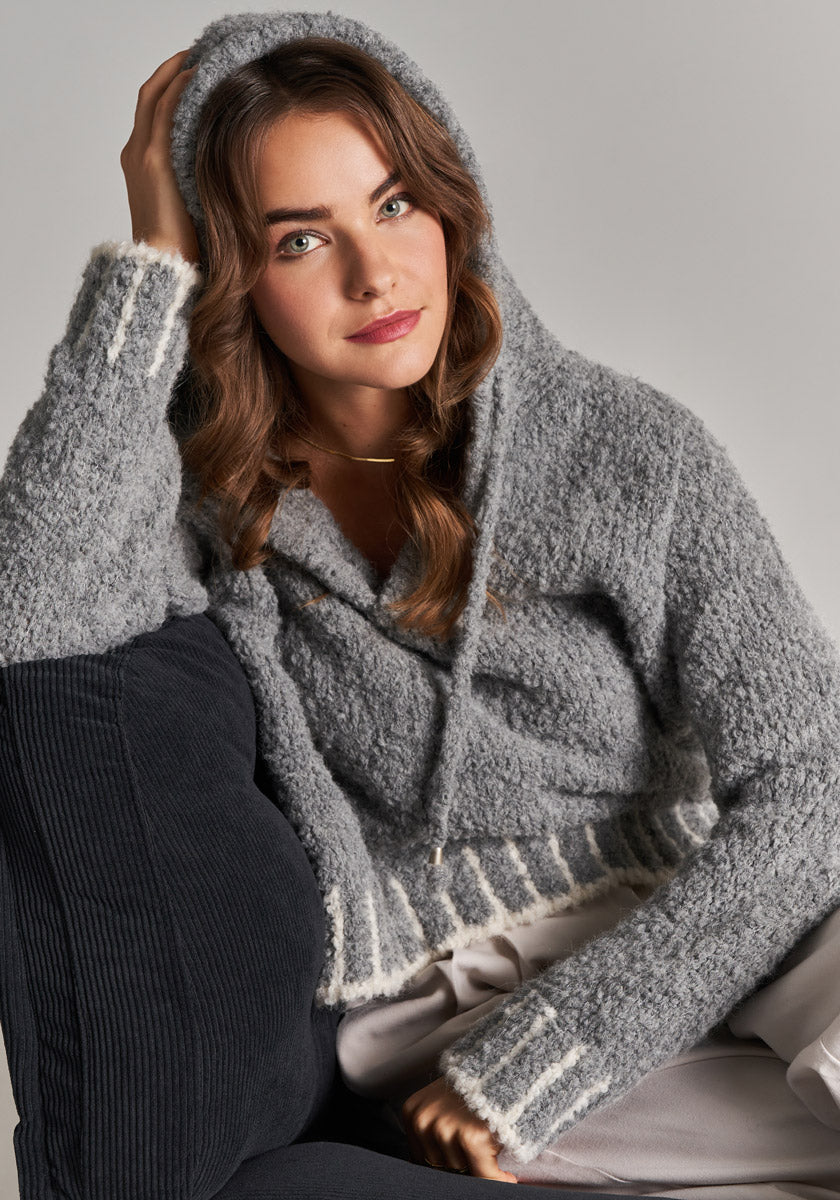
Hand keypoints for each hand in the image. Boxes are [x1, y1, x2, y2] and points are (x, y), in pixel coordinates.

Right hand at [120, 49, 200, 265]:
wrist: (163, 266)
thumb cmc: (182, 247)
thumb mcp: (190, 203)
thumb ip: (197, 180)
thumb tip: (228, 172)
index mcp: (141, 163)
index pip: (153, 111)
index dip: (170, 87)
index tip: (193, 74)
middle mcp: (136, 152)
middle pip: (150, 94)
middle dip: (172, 70)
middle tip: (199, 55)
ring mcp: (142, 154)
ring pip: (156, 96)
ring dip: (178, 72)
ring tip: (203, 58)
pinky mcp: (154, 160)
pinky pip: (167, 111)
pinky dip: (181, 88)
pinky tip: (200, 77)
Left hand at [400, 1075, 517, 1182]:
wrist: (509, 1066)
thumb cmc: (479, 1088)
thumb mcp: (447, 1105)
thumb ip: (436, 1134)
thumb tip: (438, 1173)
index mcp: (412, 1113)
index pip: (423, 1159)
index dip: (445, 1165)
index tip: (464, 1165)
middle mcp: (423, 1121)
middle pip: (440, 1167)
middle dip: (463, 1165)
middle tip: (482, 1162)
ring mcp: (444, 1128)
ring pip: (461, 1172)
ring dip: (479, 1169)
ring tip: (494, 1155)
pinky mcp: (470, 1137)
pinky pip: (484, 1176)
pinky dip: (498, 1179)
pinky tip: (508, 1177)